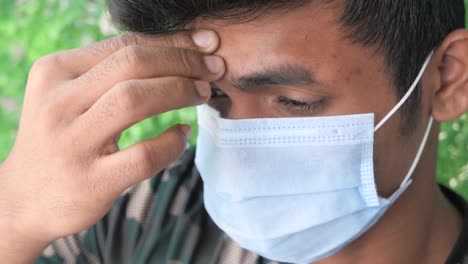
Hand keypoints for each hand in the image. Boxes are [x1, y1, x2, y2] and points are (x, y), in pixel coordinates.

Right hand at [0, 29, 223, 258]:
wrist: (25, 199)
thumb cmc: (62, 139)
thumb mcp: (69, 97)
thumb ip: (109, 74)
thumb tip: (174, 52)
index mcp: (55, 72)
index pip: (123, 44)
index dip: (172, 42)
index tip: (205, 44)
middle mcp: (58, 103)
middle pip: (132, 64)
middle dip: (182, 62)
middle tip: (213, 69)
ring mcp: (72, 143)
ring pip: (134, 99)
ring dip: (179, 91)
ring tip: (202, 93)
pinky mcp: (90, 181)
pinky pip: (143, 154)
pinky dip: (172, 143)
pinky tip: (182, 136)